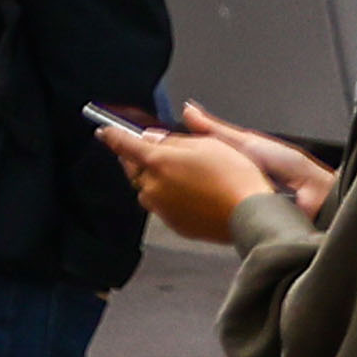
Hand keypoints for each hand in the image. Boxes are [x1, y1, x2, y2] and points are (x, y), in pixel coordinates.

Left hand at [98, 106, 322, 246]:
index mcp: (157, 161)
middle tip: (156, 152)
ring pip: (148, 189)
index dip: (112, 135)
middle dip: (140, 159)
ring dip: (156, 180)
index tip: (104, 131)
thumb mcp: (208, 143)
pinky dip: (171, 198)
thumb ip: (173, 140)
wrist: (252, 214)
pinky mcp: (175, 225)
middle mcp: (153, 186)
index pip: (123, 144)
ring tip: (184, 176)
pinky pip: (164, 206)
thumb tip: (151, 139)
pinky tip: (193, 194)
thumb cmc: (235, 176)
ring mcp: (162, 208)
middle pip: (134, 169)